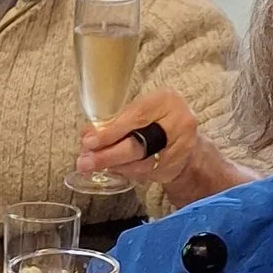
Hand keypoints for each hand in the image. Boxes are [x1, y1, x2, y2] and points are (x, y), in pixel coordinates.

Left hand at [75, 88, 240, 203]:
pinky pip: (145, 172)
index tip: (89, 141)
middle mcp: (178, 122)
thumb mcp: (140, 110)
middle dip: (108, 155)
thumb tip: (88, 134)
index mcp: (166, 100)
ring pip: (140, 162)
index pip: (135, 117)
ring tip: (92, 166)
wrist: (186, 140)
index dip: (110, 132)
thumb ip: (116, 120)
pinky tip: (111, 169)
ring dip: (113, 166)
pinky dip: (125, 171)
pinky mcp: (175, 166)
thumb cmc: (156, 120)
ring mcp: (180, 147)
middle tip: (85, 162)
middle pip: (139, 144)